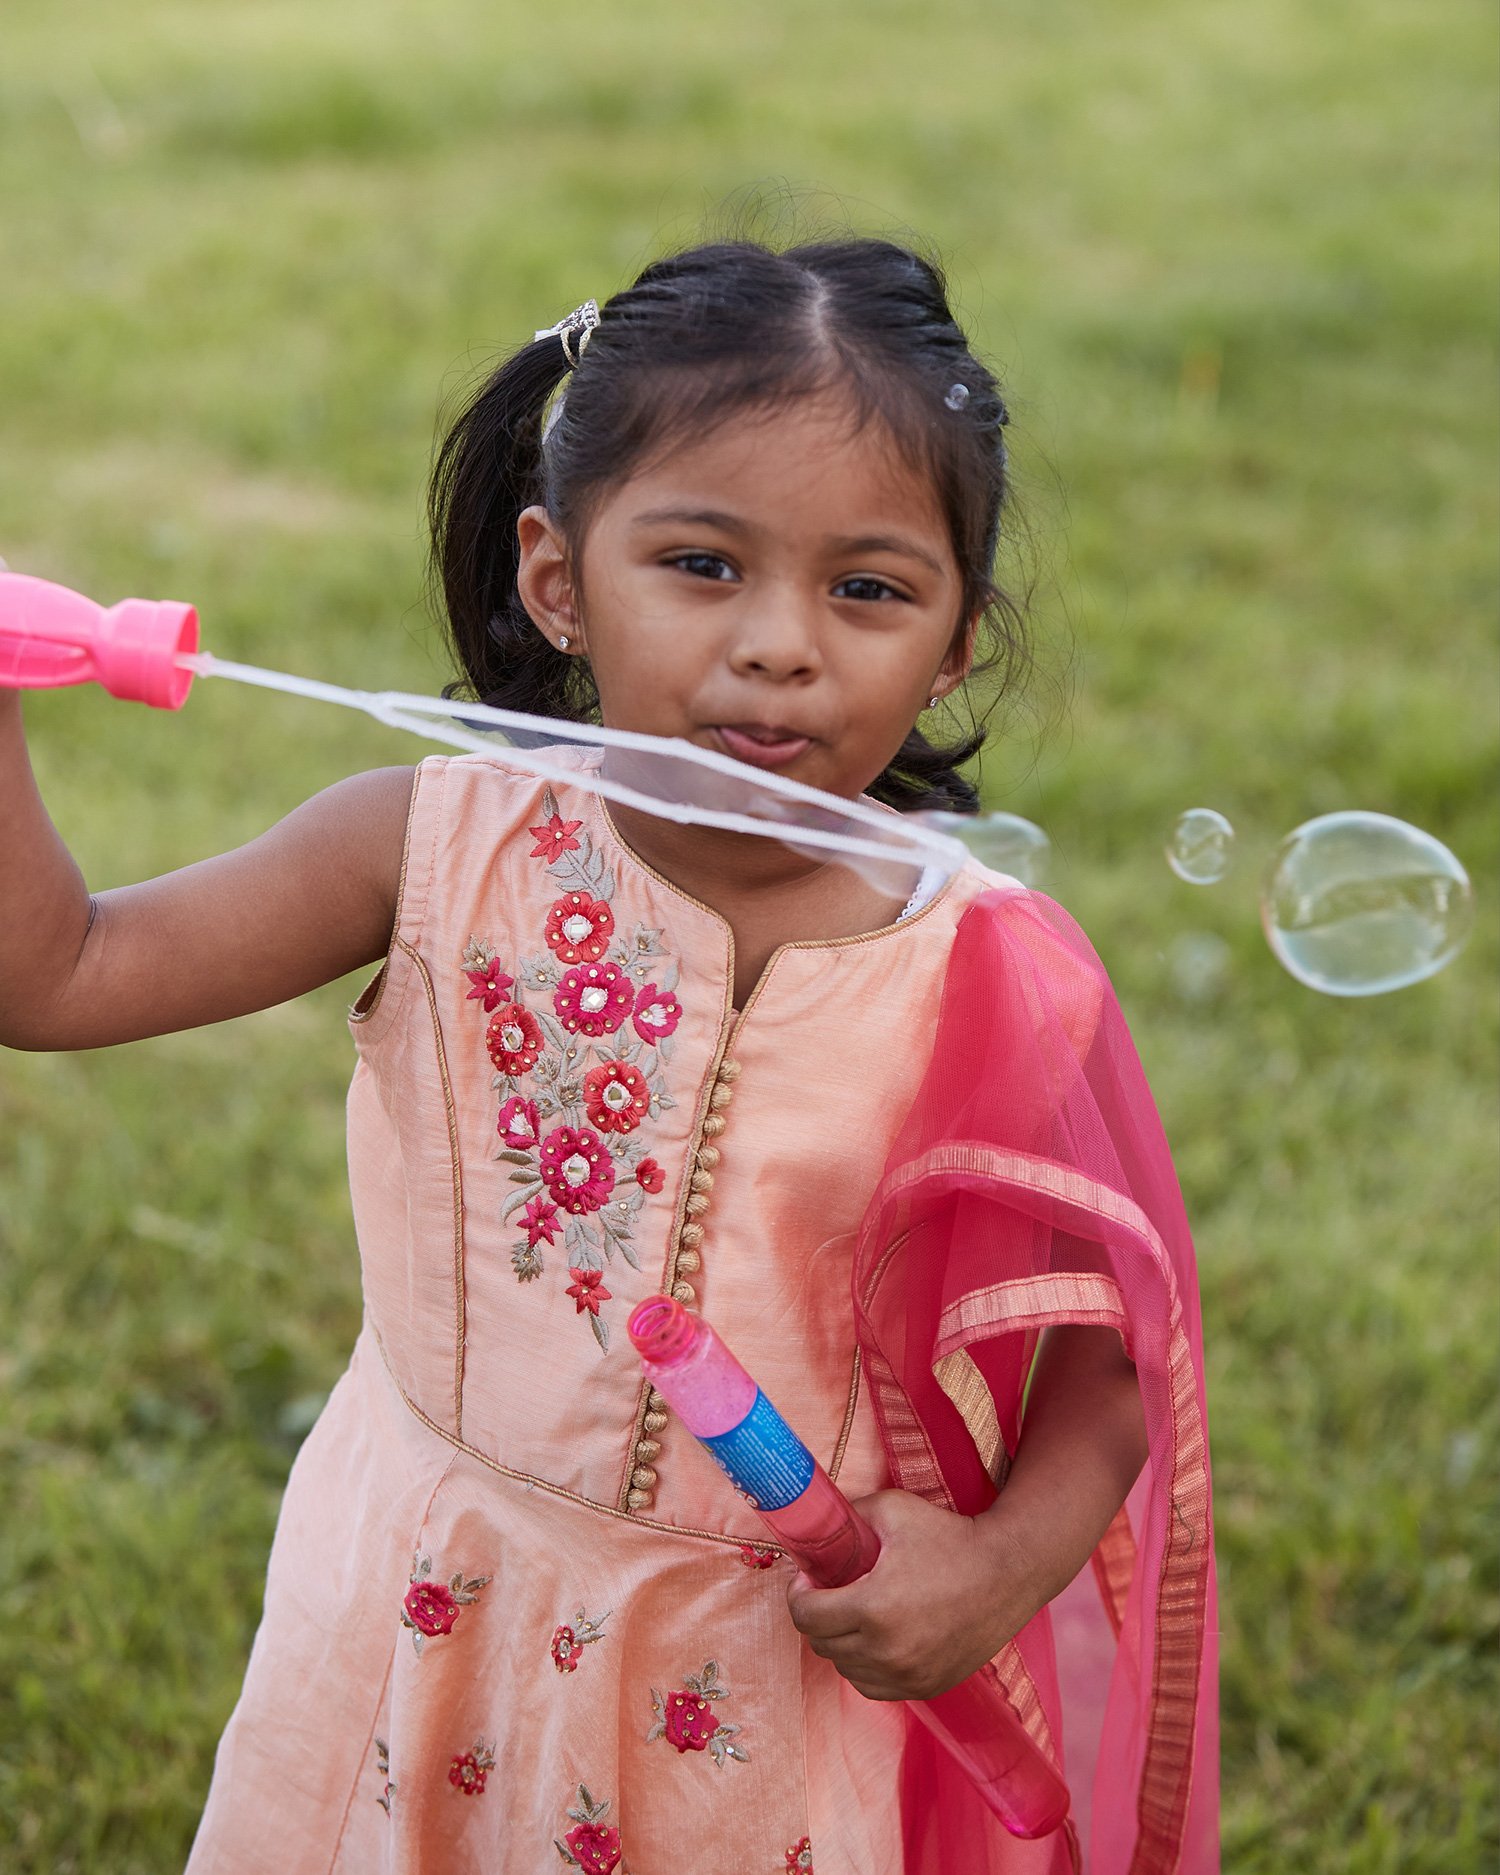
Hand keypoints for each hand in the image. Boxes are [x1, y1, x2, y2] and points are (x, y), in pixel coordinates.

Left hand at [784, 1489, 1038, 1701]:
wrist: (1007, 1571)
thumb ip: (848, 1515)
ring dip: (841, 1643)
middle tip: (829, 1591)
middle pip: (822, 1644)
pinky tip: (877, 1638)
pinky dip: (866, 1666)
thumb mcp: (893, 1509)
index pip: (806, 1616)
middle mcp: (887, 1651)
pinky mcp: (927, 1687)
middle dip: (817, 1616)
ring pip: (846, 1670)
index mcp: (872, 1608)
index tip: (806, 1579)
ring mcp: (908, 1675)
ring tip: (854, 1614)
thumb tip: (817, 1523)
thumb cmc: (949, 1537)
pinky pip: (874, 1686)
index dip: (798, 1594)